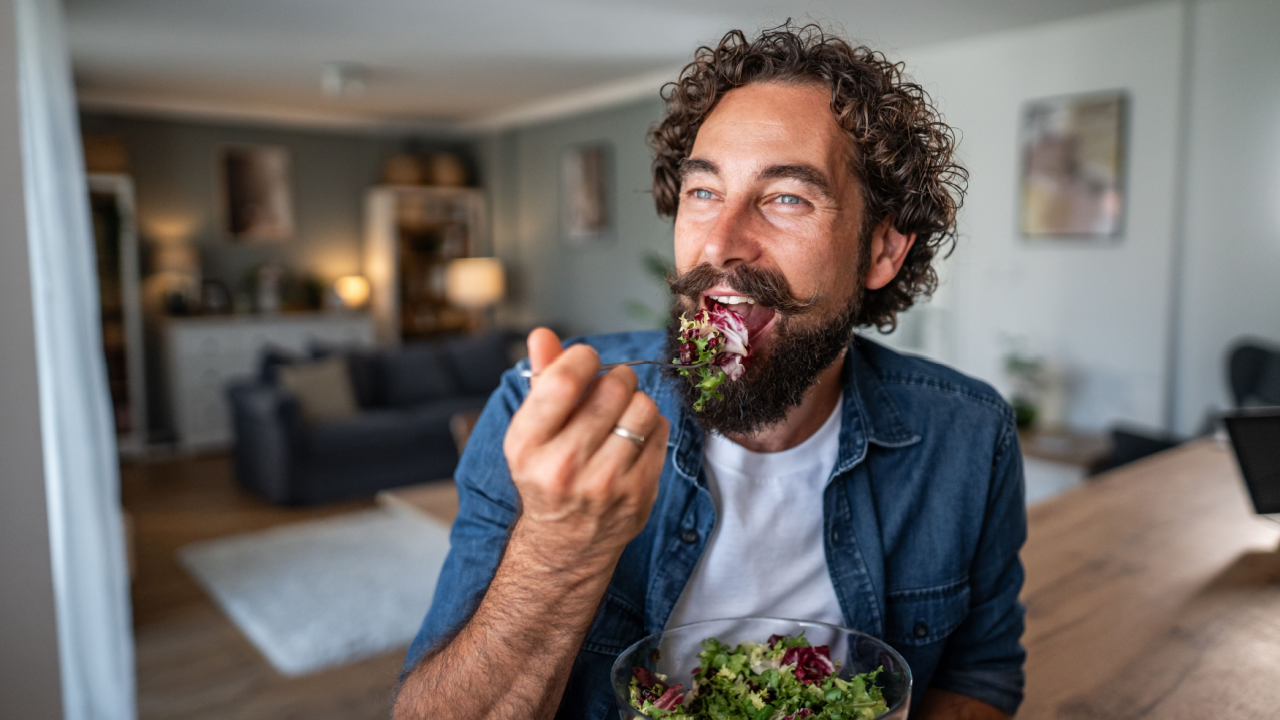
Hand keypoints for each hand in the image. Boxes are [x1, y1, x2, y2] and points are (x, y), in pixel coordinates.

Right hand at [503, 328, 669, 571]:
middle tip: (609, 388)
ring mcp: (605, 484)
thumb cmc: (547, 474)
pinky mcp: (638, 493)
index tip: (586, 360)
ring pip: (643, 408)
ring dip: (636, 401)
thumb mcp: (531, 431)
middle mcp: (563, 466)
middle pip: (612, 389)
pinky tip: (634, 436)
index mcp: (527, 445)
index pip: (564, 381)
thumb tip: (542, 335)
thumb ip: (541, 380)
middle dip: (615, 378)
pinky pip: (661, 432)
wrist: (565, 543)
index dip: (582, 358)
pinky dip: (652, 425)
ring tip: (622, 413)